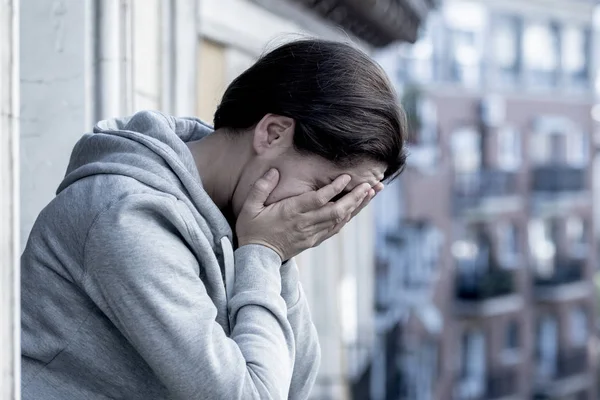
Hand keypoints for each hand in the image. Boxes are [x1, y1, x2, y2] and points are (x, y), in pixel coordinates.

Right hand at [236, 169, 376, 260]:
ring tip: (371, 193)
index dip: (334, 189)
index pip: (317, 200)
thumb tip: (274, 171)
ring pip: (339, 220)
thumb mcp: (249, 207)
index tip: (347, 177)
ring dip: (357, 206)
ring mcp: (311, 234)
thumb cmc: (251, 230)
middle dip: (356, 197)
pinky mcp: (313, 240)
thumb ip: (261, 188)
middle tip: (371, 185)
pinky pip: (335, 229)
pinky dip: (348, 218)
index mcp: (291, 213)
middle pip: (336, 210)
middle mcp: (305, 224)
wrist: (256, 259)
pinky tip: (356, 209)